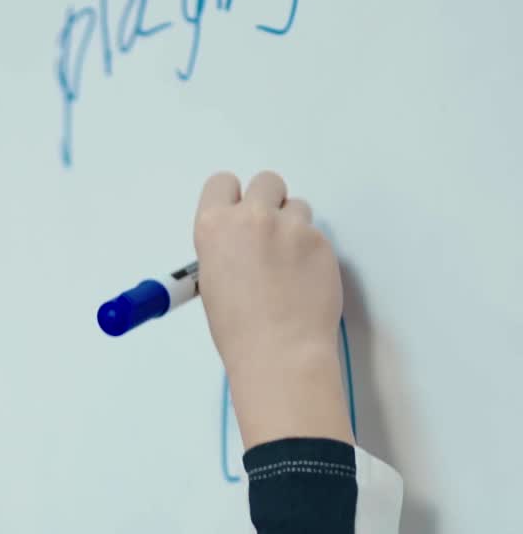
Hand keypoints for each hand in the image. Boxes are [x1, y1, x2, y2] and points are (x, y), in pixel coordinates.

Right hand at [194, 170, 352, 448]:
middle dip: (268, 202)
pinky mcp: (321, 240)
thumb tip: (240, 242)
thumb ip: (225, 248)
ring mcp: (290, 227)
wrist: (280, 351)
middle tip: (269, 232)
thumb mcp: (212, 281)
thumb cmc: (241, 330)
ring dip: (293, 226)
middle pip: (265, 182)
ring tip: (287, 263)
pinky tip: (303, 280)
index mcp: (214, 228)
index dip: (232, 197)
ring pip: (296, 206)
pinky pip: (316, 234)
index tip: (238, 210)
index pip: (221, 183)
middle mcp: (251, 219)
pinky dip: (311, 251)